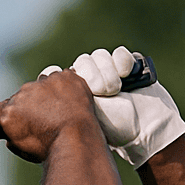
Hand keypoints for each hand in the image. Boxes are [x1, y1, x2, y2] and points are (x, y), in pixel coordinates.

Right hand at [0, 68, 102, 162]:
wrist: (75, 140)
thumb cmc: (49, 148)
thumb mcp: (22, 148)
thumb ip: (12, 134)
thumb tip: (13, 131)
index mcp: (7, 112)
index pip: (4, 107)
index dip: (16, 114)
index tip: (24, 119)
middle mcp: (22, 94)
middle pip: (24, 95)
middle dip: (33, 104)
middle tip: (47, 118)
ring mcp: (43, 83)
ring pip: (44, 85)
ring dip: (50, 94)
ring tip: (62, 111)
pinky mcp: (63, 77)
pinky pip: (63, 78)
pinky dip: (67, 87)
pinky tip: (72, 101)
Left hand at [44, 46, 184, 167]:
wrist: (145, 130)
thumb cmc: (111, 132)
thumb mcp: (82, 121)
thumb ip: (64, 108)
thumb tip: (39, 100)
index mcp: (74, 92)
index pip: (61, 71)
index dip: (64, 77)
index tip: (72, 92)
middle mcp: (90, 79)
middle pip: (82, 61)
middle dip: (91, 75)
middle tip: (100, 92)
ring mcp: (109, 71)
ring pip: (99, 56)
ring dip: (107, 71)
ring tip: (114, 90)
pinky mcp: (129, 66)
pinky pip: (119, 53)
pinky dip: (122, 61)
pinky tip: (126, 74)